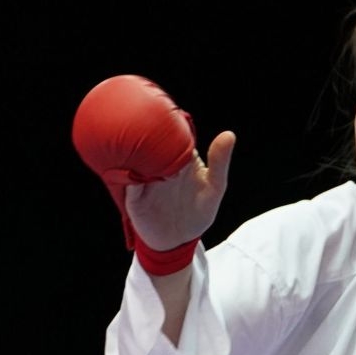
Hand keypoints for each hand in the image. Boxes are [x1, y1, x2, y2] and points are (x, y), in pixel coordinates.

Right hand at [122, 130, 235, 251]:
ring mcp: (144, 180)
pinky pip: (127, 182)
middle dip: (145, 132)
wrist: (178, 242)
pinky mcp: (133, 196)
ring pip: (134, 160)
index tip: (166, 112)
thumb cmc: (198, 213)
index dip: (169, 122)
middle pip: (149, 143)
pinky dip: (127, 174)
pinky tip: (130, 167)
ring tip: (134, 141)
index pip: (172, 134)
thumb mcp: (215, 188)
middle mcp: (159, 165)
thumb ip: (220, 163)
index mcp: (179, 158)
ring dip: (133, 151)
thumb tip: (228, 134)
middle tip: (145, 121)